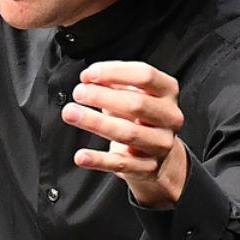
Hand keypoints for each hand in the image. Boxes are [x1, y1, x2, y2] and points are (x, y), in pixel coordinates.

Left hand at [64, 60, 187, 207]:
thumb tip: (89, 79)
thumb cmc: (141, 117)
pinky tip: (81, 156)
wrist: (160, 156)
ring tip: (70, 113)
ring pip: (127, 133)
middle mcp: (169, 117)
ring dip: (95, 122)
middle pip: (137, 104)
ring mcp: (160, 143)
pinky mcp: (147, 167)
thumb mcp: (133, 94)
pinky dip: (98, 159)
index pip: (145, 75)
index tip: (88, 75)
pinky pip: (120, 163)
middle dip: (102, 96)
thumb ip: (113, 84)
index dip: (114, 72)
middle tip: (78, 93)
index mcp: (167, 92)